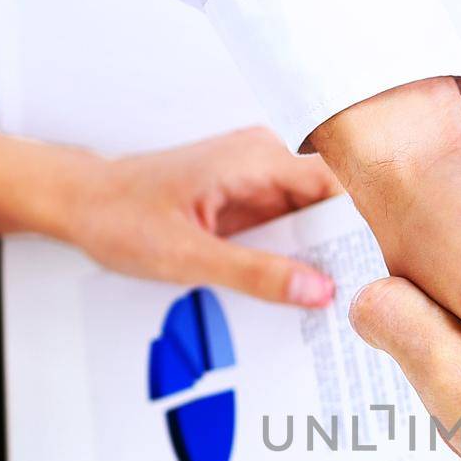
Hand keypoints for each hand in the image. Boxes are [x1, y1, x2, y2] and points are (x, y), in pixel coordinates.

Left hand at [68, 129, 340, 304]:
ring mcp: (257, 181)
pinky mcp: (247, 202)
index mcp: (257, 158)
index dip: (365, 226)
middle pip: (331, 204)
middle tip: (366, 297)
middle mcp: (264, 161)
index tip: (381, 268)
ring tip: (343, 302)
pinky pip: (287, 230)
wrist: (78, 203)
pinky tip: (305, 293)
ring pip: (312, 220)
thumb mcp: (189, 256)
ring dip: (323, 257)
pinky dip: (297, 259)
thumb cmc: (120, 216)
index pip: (338, 186)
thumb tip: (318, 291)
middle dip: (348, 248)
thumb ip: (256, 274)